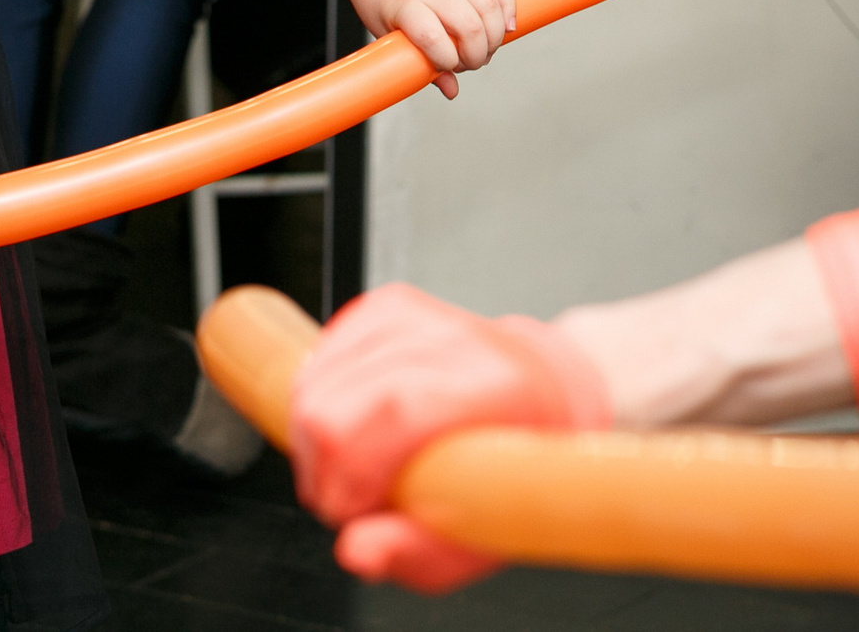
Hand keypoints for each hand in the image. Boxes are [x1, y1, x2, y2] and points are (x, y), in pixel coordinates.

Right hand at [291, 284, 611, 593]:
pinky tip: (353, 425)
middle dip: (320, 467)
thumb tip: (357, 552)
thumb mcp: (484, 534)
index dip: (347, 475)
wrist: (547, 392)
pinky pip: (316, 360)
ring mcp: (416, 315)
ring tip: (354, 464)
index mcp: (492, 391)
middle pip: (330, 402)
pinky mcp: (384, 305)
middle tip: (350, 495)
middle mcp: (453, 341)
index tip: (351, 510)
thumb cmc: (517, 466)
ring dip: (317, 439)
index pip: (389, 412)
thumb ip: (418, 553)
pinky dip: (319, 403)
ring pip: (311, 380)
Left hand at [339, 0, 517, 97]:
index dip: (447, 62)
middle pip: (470, 26)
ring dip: (495, 36)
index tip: (446, 67)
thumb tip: (452, 90)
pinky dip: (508, 7)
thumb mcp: (387, 35)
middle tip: (469, 63)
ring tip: (484, 49)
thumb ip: (419, 63)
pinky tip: (506, 26)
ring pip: (489, 6)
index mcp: (404, 4)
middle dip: (477, 55)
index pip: (433, 38)